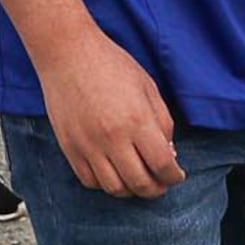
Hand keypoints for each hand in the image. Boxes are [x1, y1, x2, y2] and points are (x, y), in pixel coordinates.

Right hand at [35, 25, 181, 198]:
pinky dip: (106, 184)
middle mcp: (112, 137)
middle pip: (140, 183)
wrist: (68, 53)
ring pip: (114, 188)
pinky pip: (90, 180)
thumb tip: (169, 153)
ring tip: (138, 181)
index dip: (174, 177)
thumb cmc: (110, 65)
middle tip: (161, 184)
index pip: (163, 165)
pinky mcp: (70, 147)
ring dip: (131, 190)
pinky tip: (114, 173)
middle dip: (156, 189)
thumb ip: (162, 123)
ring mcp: (88, 145)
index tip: (177, 176)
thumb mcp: (148, 88)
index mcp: (137, 120)